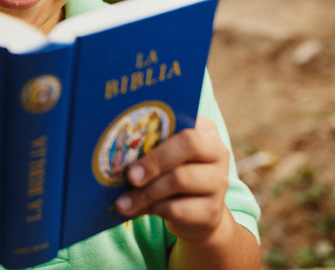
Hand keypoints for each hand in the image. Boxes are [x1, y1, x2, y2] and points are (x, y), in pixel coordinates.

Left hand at [114, 116, 230, 243]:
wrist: (196, 214)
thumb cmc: (172, 174)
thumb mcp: (164, 156)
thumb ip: (150, 147)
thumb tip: (116, 150)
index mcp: (204, 130)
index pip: (185, 120)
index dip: (159, 130)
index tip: (132, 143)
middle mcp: (218, 152)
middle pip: (188, 145)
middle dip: (154, 160)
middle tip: (130, 176)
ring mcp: (219, 182)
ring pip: (180, 179)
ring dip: (146, 192)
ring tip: (124, 201)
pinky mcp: (212, 210)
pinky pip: (178, 208)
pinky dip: (154, 209)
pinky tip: (138, 210)